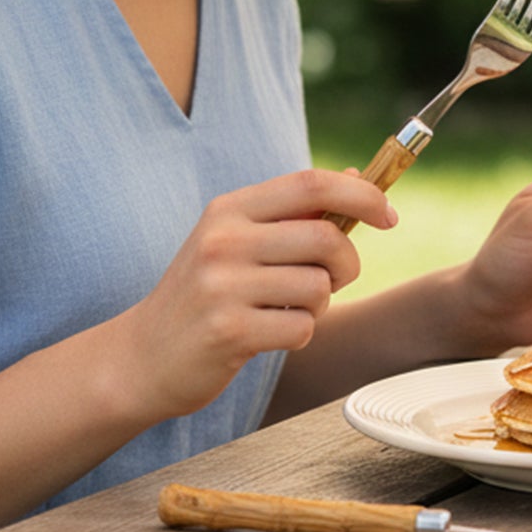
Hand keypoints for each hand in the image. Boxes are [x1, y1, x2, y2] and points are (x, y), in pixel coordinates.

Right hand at [107, 168, 396, 423]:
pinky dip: (300, 334)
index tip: (388, 215)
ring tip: (286, 309)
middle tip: (334, 280)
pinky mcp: (228, 330)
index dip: (361, 195)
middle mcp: (224, 239)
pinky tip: (270, 335)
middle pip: (326, 237)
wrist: (142, 356)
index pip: (311, 183)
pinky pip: (303, 327)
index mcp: (231, 209)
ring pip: (319, 287)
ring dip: (319, 304)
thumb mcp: (237, 240)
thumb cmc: (205, 294)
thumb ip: (294, 211)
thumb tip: (355, 176)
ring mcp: (223, 285)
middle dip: (348, 263)